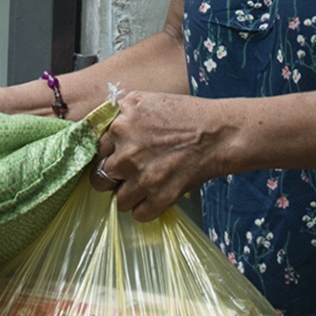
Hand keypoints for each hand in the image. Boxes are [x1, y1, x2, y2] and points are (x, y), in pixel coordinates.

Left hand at [93, 90, 224, 220]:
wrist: (218, 134)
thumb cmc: (187, 114)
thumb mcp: (146, 100)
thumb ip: (121, 114)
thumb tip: (106, 130)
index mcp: (120, 127)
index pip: (97, 152)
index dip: (108, 156)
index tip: (116, 158)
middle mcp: (126, 153)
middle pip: (100, 179)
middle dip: (113, 179)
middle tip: (127, 175)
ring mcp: (142, 177)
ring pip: (119, 201)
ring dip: (129, 196)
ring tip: (145, 186)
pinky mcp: (160, 197)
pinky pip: (139, 214)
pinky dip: (147, 209)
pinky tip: (156, 196)